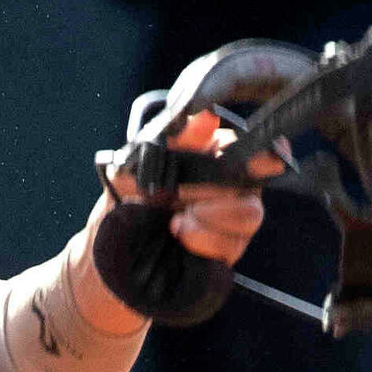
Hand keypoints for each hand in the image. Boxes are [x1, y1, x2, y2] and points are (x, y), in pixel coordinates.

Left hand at [105, 110, 283, 264]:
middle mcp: (229, 191)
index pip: (255, 152)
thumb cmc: (125, 199)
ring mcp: (229, 224)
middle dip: (218, 187)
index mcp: (215, 162)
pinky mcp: (224, 253)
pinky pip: (232, 245)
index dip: (264, 154)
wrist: (108, 245)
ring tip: (176, 218)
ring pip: (250, 215)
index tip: (261, 158)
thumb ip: (172, 141)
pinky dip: (204, 238)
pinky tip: (179, 233)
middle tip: (181, 194)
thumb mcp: (136, 164)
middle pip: (255, 184)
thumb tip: (206, 118)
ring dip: (211, 214)